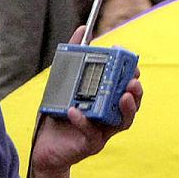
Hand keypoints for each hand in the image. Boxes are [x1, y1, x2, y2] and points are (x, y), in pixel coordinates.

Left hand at [30, 26, 142, 177]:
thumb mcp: (62, 83)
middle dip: (135, 93)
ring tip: (122, 94)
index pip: (126, 90)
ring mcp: (102, 133)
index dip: (133, 79)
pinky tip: (76, 110)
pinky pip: (91, 134)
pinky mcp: (89, 145)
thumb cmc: (56, 113)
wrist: (43, 147)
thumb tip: (83, 29)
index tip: (133, 66)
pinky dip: (83, 121)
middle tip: (132, 81)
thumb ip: (73, 57)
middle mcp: (108, 118)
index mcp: (105, 103)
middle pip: (131, 106)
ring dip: (124, 108)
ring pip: (122, 122)